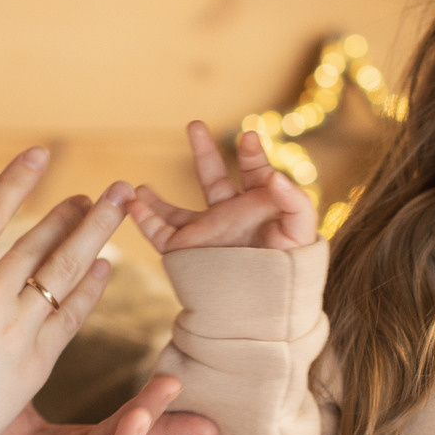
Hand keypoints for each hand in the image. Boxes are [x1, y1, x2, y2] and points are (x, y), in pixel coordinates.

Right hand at [0, 148, 131, 434]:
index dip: (18, 180)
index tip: (42, 154)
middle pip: (40, 240)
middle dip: (79, 210)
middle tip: (109, 189)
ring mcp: (13, 332)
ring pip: (63, 272)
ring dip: (96, 236)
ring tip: (121, 209)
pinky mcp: (33, 365)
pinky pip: (71, 317)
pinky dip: (90, 288)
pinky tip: (105, 267)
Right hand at [128, 121, 318, 253]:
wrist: (271, 310)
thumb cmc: (292, 272)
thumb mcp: (301, 233)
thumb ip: (295, 202)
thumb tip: (275, 176)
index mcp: (258, 209)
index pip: (254, 173)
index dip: (251, 154)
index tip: (249, 138)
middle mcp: (230, 218)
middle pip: (212, 179)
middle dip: (204, 151)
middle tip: (194, 124)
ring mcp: (206, 236)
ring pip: (176, 210)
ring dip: (157, 197)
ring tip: (142, 184)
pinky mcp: (186, 253)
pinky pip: (159, 233)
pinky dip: (143, 218)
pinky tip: (133, 202)